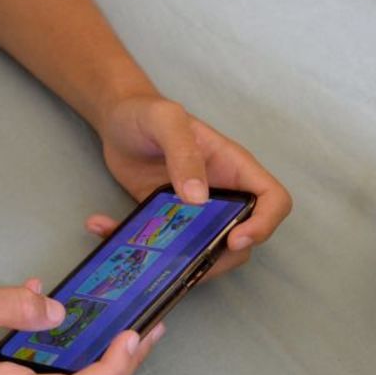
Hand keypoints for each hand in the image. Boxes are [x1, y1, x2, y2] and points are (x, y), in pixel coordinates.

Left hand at [95, 93, 292, 275]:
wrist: (116, 119)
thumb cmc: (147, 112)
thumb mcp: (166, 121)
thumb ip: (184, 153)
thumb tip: (199, 198)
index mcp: (234, 168)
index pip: (273, 200)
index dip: (264, 224)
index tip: (235, 239)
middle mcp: (222, 194)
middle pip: (243, 238)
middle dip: (219, 258)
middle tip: (186, 262)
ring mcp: (196, 213)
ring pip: (207, 252)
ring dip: (177, 262)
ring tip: (140, 255)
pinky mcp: (168, 223)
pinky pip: (165, 247)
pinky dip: (136, 247)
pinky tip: (102, 226)